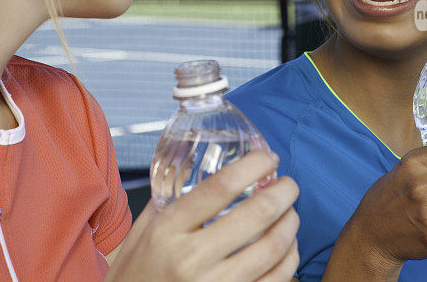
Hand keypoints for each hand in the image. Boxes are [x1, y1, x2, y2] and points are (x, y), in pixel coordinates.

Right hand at [106, 151, 299, 280]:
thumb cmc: (135, 274)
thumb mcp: (140, 232)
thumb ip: (167, 199)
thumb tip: (198, 165)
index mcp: (167, 230)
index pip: (220, 187)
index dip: (253, 165)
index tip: (268, 158)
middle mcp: (191, 259)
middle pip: (257, 214)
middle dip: (283, 193)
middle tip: (289, 185)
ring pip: (273, 248)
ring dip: (291, 224)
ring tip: (290, 213)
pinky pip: (276, 280)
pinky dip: (289, 259)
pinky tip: (287, 247)